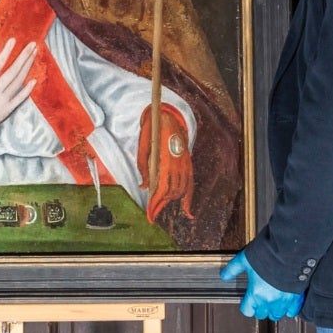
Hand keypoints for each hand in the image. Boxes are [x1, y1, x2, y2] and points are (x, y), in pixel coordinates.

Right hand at [0, 39, 40, 145]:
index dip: (6, 51)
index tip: (13, 40)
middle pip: (13, 71)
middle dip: (24, 57)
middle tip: (33, 45)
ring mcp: (2, 102)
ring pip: (18, 82)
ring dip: (27, 68)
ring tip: (34, 56)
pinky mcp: (6, 111)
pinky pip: (19, 99)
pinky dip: (27, 90)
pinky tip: (33, 81)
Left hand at [139, 103, 194, 223]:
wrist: (168, 116)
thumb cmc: (152, 131)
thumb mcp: (142, 148)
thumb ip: (143, 168)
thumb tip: (144, 186)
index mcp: (165, 159)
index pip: (161, 189)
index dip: (155, 205)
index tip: (150, 216)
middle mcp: (178, 164)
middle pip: (171, 192)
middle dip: (161, 204)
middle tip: (152, 213)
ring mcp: (185, 164)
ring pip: (181, 190)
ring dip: (171, 200)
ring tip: (160, 207)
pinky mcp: (188, 163)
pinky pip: (190, 184)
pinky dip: (188, 199)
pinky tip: (187, 211)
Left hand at [220, 251, 303, 320]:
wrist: (289, 251)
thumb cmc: (268, 255)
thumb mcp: (245, 259)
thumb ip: (233, 269)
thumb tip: (224, 276)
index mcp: (256, 293)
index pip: (247, 311)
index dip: (247, 307)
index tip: (248, 302)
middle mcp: (269, 300)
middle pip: (262, 314)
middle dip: (260, 309)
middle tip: (260, 300)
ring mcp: (284, 300)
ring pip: (277, 315)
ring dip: (274, 311)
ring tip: (273, 303)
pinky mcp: (296, 297)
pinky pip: (293, 311)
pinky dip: (290, 310)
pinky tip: (287, 304)